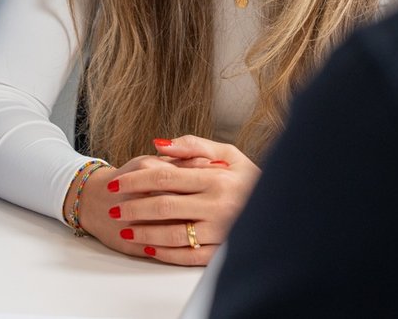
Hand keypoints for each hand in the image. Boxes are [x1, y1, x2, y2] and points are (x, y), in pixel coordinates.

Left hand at [80, 136, 259, 266]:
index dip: (136, 180)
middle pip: (163, 205)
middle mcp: (217, 203)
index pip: (165, 175)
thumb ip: (194, 146)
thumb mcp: (229, 153)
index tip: (116, 183)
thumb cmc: (251, 178)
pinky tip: (151, 248)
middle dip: (133, 207)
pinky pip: (189, 255)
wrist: (283, 206)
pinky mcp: (223, 249)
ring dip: (144, 232)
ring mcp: (220, 229)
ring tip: (126, 230)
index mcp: (216, 176)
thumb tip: (159, 142)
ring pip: (172, 233)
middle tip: (114, 209)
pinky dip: (167, 253)